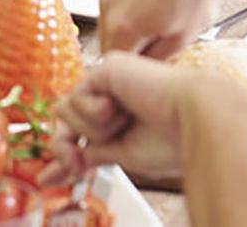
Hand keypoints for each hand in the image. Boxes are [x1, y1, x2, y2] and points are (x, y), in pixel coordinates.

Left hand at [42, 52, 185, 184]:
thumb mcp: (122, 153)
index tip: (51, 178)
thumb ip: (90, 154)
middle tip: (77, 163)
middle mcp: (112, 93)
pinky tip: (120, 109)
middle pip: (65, 118)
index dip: (64, 151)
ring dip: (91, 128)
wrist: (196, 119)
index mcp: (120, 114)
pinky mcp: (106, 67)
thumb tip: (61, 169)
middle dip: (66, 144)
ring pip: (67, 109)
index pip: (78, 130)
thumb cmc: (173, 139)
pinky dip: (95, 112)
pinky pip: (77, 95)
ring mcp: (108, 79)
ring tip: (122, 124)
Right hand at [100, 0, 234, 57]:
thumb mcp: (184, 38)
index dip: (134, 70)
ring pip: (114, 18)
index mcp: (120, 27)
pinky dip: (134, 3)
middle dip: (131, 47)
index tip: (150, 68)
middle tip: (160, 44)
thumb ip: (156, 59)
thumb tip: (146, 66)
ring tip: (163, 18)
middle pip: (110, 40)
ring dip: (131, 25)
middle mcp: (107, 4)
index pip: (115, 64)